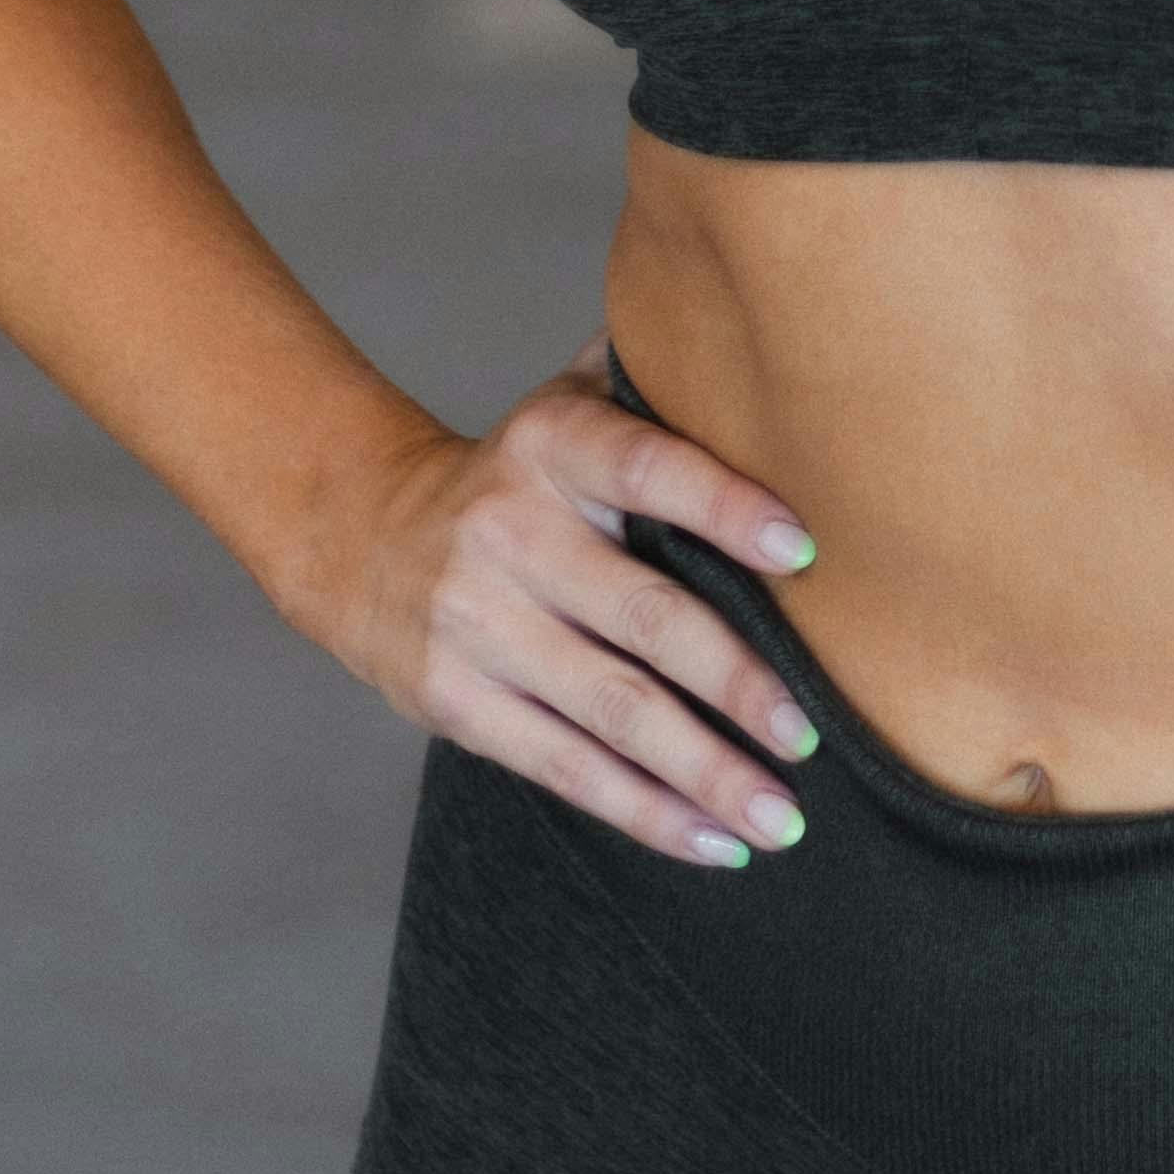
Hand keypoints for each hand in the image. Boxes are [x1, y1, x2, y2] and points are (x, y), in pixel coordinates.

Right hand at [299, 345, 826, 866]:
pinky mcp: (459, 703)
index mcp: (549, 443)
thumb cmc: (519, 471)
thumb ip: (651, 377)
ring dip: (705, 771)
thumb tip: (769, 332)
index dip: (723, 507)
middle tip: (811, 731)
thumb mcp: (564, 402)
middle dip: (735, 682)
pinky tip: (716, 842)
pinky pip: (566, 768)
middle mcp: (511, 531)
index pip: (645, 468)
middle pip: (643, 617)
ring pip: (612, 711)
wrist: (362, 534)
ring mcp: (480, 625)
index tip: (804, 551)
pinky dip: (647, 812)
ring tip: (782, 818)